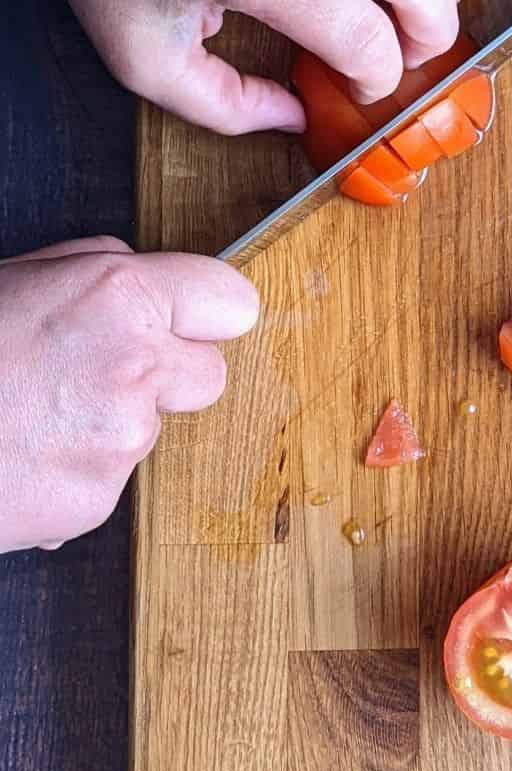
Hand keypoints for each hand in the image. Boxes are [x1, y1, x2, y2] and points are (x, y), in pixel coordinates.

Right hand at [0, 237, 258, 553]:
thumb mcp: (15, 277)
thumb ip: (97, 270)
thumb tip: (144, 275)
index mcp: (119, 296)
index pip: (231, 302)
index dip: (208, 314)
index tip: (194, 322)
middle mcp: (134, 366)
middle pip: (209, 375)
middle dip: (167, 375)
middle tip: (96, 373)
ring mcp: (120, 439)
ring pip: (151, 429)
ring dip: (109, 424)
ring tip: (31, 413)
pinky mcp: (97, 501)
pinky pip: (109, 480)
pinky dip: (74, 472)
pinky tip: (22, 454)